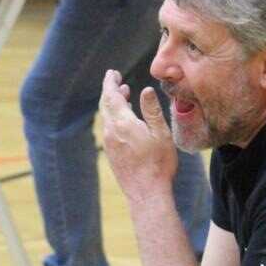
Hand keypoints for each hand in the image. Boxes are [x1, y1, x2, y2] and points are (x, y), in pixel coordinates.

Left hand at [99, 70, 177, 203]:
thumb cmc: (158, 164)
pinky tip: (124, 119)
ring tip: (124, 95)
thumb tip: (145, 90)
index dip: (110, 82)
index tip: (112, 73)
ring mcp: (109, 144)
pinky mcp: (112, 153)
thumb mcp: (160, 133)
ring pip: (107, 117)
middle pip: (106, 105)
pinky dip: (114, 117)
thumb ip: (151, 110)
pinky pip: (109, 128)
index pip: (111, 96)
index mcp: (123, 124)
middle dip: (110, 90)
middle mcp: (111, 132)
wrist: (146, 193)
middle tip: (117, 80)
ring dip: (114, 103)